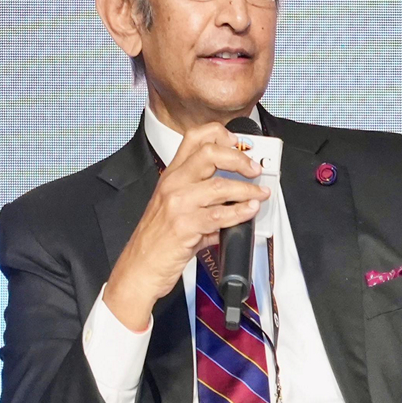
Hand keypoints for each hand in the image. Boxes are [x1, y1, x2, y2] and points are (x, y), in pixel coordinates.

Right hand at [103, 122, 269, 329]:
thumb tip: (236, 199)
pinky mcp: (185, 225)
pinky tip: (251, 211)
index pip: (195, 138)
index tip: (239, 143)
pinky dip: (241, 212)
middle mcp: (174, 184)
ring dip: (248, 189)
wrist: (140, 267)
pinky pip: (221, 214)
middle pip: (210, 153)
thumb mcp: (176, 210)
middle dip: (240, 158)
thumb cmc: (158, 241)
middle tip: (255, 169)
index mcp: (172, 175)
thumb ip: (205, 200)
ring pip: (221, 185)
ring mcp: (178, 204)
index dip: (221, 135)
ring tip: (261, 194)